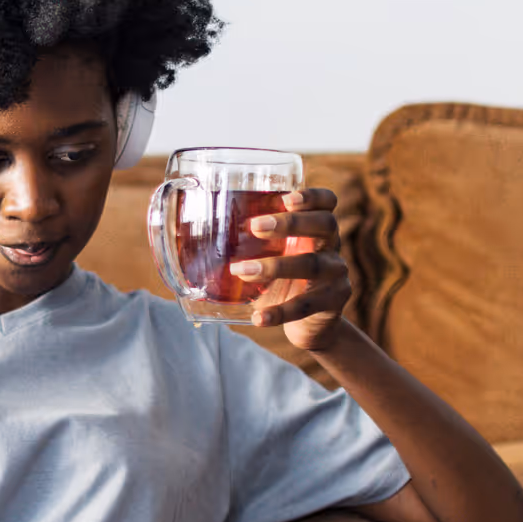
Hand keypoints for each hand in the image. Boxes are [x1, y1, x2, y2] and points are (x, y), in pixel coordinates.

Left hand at [228, 187, 351, 352]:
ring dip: (275, 266)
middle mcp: (332, 247)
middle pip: (325, 225)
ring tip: (241, 271)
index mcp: (317, 229)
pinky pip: (305, 306)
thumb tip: (186, 232)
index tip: (287, 197)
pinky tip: (258, 317)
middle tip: (256, 226)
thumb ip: (248, 243)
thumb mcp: (272, 257)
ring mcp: (336, 275)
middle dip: (291, 223)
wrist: (310, 325)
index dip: (312, 196)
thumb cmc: (283, 282)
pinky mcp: (332, 303)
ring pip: (312, 265)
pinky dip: (279, 312)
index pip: (327, 202)